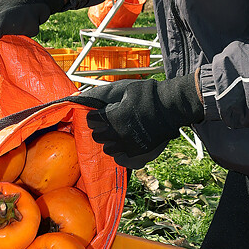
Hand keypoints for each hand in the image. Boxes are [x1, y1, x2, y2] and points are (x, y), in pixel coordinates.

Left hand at [78, 74, 202, 167]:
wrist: (171, 106)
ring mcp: (130, 148)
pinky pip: (122, 160)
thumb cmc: (146, 94)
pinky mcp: (139, 156)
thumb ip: (98, 94)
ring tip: (121, 130)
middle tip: (112, 120)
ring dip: (111, 141)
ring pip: (108, 149)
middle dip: (101, 128)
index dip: (96, 115)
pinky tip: (127, 142)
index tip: (102, 112)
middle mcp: (120, 136)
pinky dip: (121, 153)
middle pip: (98, 137)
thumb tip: (77, 98)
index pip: (91, 121)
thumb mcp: (121, 88)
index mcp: (114, 118)